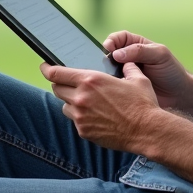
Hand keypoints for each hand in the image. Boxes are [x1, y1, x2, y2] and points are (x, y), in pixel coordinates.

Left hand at [41, 61, 160, 153]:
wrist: (147, 131)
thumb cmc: (143, 104)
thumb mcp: (137, 79)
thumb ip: (127, 68)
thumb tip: (126, 61)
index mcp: (91, 80)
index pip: (56, 73)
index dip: (47, 69)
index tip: (45, 67)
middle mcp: (81, 98)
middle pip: (57, 89)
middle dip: (61, 85)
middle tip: (69, 84)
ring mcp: (81, 117)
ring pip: (65, 106)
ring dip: (71, 102)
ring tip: (87, 102)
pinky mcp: (84, 132)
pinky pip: (76, 121)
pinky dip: (81, 117)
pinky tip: (96, 116)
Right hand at [103, 31, 190, 111]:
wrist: (179, 95)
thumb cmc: (172, 71)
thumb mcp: (160, 55)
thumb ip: (140, 51)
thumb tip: (117, 53)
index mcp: (136, 45)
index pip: (118, 38)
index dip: (111, 41)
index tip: (109, 48)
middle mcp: (128, 58)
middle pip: (110, 53)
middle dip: (105, 56)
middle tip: (106, 63)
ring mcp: (126, 73)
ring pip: (108, 69)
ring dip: (106, 71)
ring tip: (109, 75)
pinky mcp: (125, 87)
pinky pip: (113, 84)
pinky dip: (110, 84)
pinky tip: (113, 86)